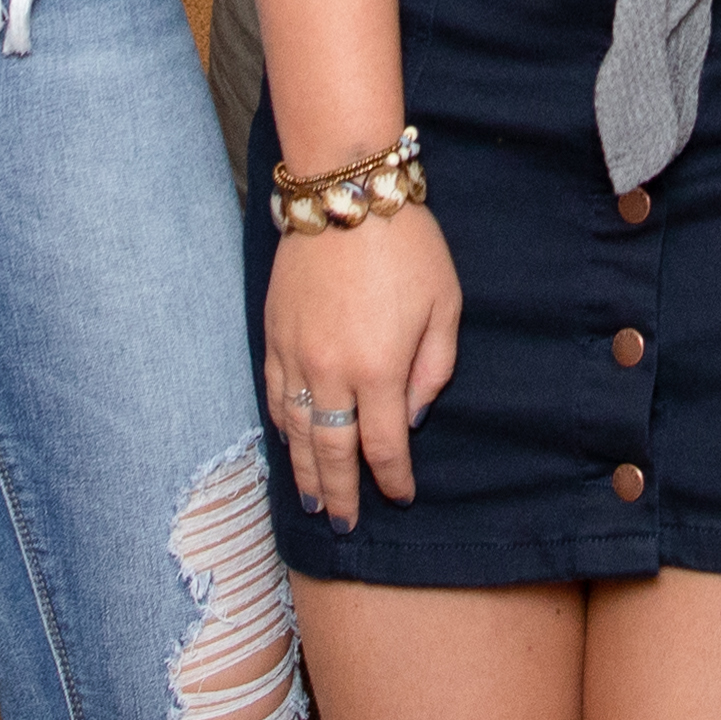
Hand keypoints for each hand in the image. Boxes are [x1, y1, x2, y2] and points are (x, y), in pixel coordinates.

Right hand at [262, 212, 461, 525]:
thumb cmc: (408, 245)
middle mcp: (332, 373)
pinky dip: (283, 426)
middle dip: (341, 494)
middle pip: (333, 453)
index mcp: (380, 369)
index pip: (383, 446)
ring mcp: (296, 356)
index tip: (401, 495)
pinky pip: (276, 396)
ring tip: (312, 501)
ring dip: (305, 471)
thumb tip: (414, 416)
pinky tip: (291, 441)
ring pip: (298, 432)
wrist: (346, 195)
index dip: (393, 477)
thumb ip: (434, 368)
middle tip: (345, 524)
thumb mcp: (446, 304)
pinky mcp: (274, 336)